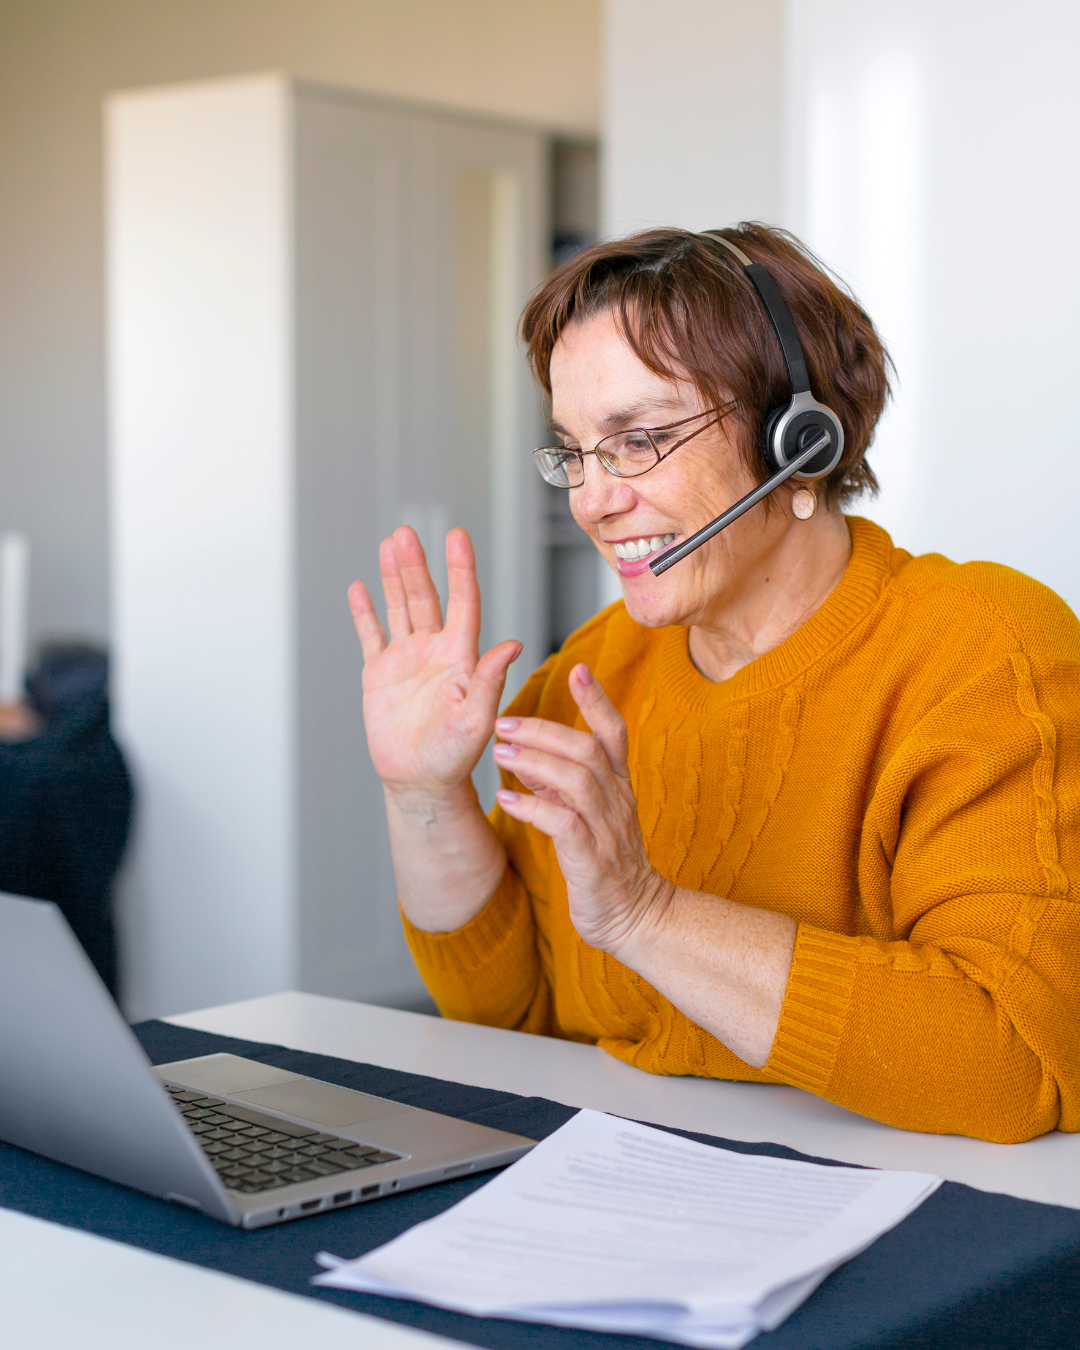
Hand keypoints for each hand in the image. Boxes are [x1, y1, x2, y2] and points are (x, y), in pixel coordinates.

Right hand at [350, 526, 521, 802]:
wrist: (420, 782)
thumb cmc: (455, 757)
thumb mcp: (478, 719)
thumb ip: (491, 680)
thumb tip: (513, 644)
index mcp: (461, 657)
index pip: (463, 602)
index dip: (460, 569)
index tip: (457, 536)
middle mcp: (434, 650)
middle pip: (426, 597)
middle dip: (416, 564)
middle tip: (407, 532)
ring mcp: (406, 659)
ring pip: (400, 607)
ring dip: (394, 576)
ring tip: (390, 543)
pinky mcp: (380, 674)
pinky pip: (371, 635)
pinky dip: (364, 612)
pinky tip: (359, 588)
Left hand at [492, 664, 672, 956]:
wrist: (635, 916)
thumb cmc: (607, 862)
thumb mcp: (588, 813)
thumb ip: (562, 782)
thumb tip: (527, 752)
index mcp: (618, 787)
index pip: (614, 733)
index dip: (597, 701)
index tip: (577, 669)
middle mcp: (617, 802)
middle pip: (586, 750)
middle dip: (543, 731)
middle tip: (503, 722)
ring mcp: (607, 831)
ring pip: (576, 781)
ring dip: (535, 763)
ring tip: (499, 754)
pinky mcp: (593, 861)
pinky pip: (564, 826)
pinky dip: (534, 808)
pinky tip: (507, 800)